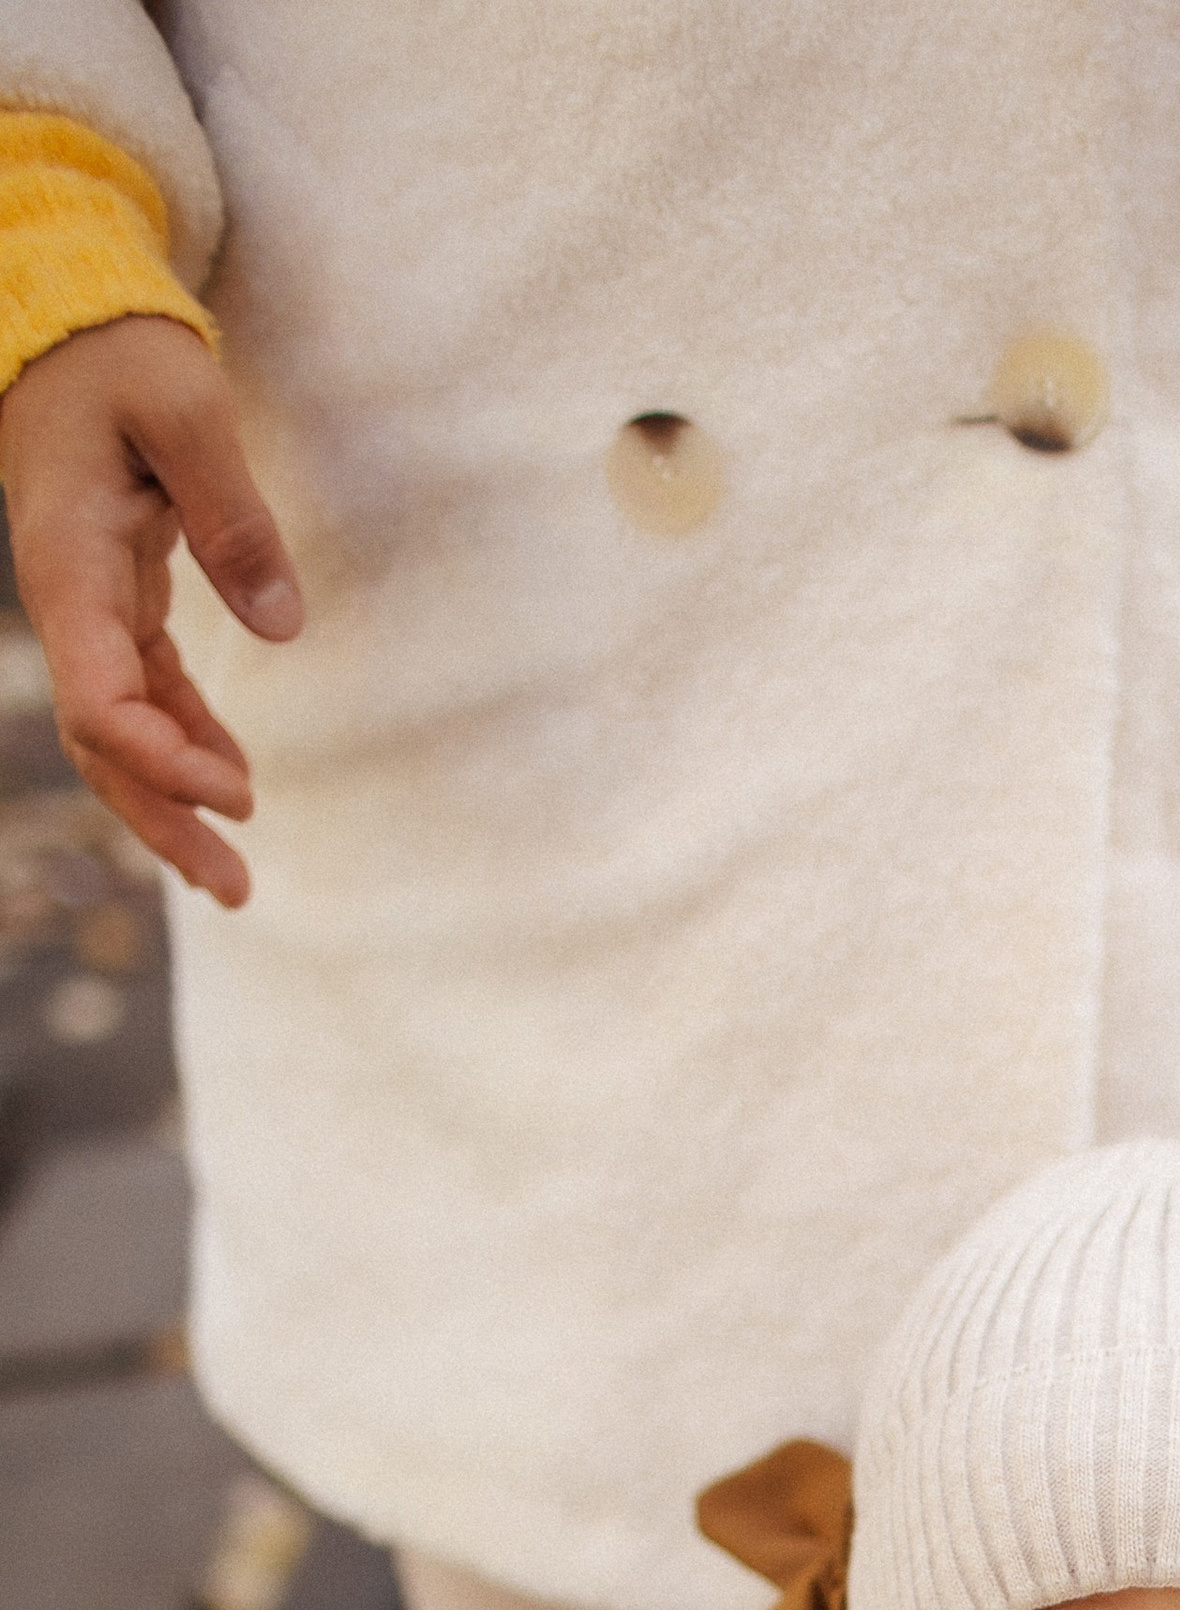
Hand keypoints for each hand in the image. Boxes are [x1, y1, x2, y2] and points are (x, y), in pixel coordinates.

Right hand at [0, 313, 302, 905]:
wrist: (71, 322)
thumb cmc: (123, 354)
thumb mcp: (187, 412)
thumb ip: (232, 516)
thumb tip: (282, 626)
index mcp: (70, 561)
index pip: (99, 696)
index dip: (163, 758)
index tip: (240, 795)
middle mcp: (68, 599)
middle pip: (104, 741)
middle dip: (165, 819)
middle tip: (235, 888)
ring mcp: (87, 606)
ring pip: (120, 730)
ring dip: (174, 801)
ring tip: (234, 875)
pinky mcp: (115, 601)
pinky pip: (143, 693)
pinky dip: (185, 743)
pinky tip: (233, 784)